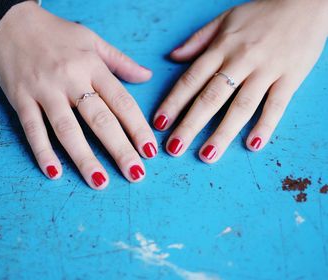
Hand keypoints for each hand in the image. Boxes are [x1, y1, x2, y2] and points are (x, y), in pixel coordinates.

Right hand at [0, 1, 156, 188]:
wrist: (10, 20)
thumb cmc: (57, 33)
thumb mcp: (93, 40)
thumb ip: (121, 61)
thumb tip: (147, 76)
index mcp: (93, 67)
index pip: (122, 102)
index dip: (138, 128)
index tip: (150, 150)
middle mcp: (71, 79)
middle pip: (100, 120)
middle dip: (120, 149)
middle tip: (136, 174)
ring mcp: (44, 90)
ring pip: (68, 129)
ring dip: (85, 158)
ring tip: (101, 182)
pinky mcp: (20, 98)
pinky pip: (32, 129)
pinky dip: (42, 151)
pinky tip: (54, 172)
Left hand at [154, 0, 327, 161]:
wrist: (307, 2)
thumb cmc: (261, 13)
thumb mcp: (225, 19)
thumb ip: (198, 40)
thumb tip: (173, 56)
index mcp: (221, 48)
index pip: (191, 79)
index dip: (173, 103)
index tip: (159, 123)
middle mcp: (241, 60)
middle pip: (211, 98)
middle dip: (190, 125)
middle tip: (175, 148)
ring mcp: (266, 70)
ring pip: (241, 106)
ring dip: (223, 133)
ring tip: (207, 155)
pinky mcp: (290, 78)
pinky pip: (277, 105)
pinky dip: (266, 126)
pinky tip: (253, 145)